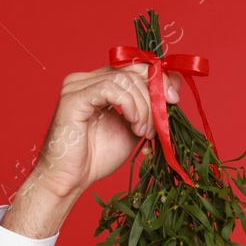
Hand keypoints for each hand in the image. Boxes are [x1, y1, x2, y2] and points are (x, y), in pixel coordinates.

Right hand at [2, 63, 181, 236]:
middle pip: (132, 70)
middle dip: (154, 95)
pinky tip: (132, 124)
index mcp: (99, 83)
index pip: (135, 67)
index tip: (173, 100)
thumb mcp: (133, 129)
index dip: (158, 80)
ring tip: (142, 131)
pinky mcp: (73, 98)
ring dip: (142, 107)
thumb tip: (175, 87)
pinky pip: (110, 89)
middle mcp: (86, 79)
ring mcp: (77, 86)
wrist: (71, 179)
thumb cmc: (97, 158)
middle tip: (158, 124)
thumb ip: (149, 108)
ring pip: (124, 80)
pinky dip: (129, 105)